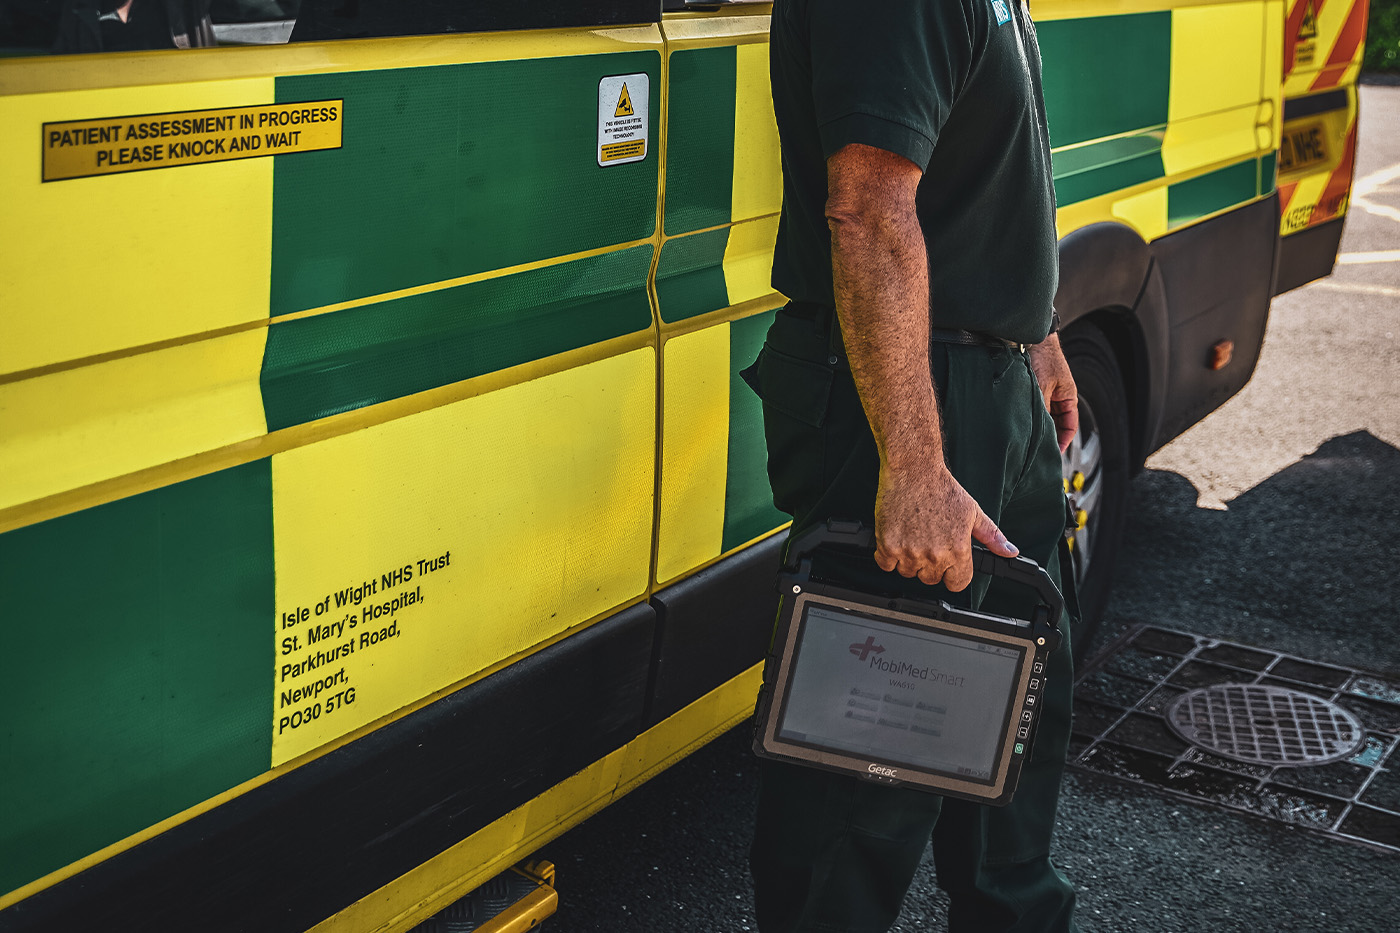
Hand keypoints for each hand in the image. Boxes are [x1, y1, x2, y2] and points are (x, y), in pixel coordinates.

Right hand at [873, 465, 1018, 591]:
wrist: (913, 470)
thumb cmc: (941, 488)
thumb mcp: (973, 512)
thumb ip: (992, 536)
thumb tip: (1010, 551)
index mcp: (957, 550)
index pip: (957, 583)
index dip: (953, 574)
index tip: (948, 564)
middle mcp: (934, 555)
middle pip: (930, 579)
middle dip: (930, 566)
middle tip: (928, 543)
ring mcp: (909, 552)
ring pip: (908, 573)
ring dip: (908, 561)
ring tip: (912, 537)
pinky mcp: (888, 546)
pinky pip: (885, 565)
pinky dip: (888, 556)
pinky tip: (897, 538)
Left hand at [1029, 333, 1078, 452]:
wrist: (1028, 336)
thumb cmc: (1043, 356)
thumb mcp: (1043, 388)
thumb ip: (1042, 409)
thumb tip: (1039, 431)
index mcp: (1068, 397)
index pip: (1070, 426)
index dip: (1063, 441)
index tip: (1053, 453)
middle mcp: (1057, 396)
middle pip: (1055, 424)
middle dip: (1047, 436)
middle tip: (1035, 449)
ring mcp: (1044, 393)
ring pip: (1042, 417)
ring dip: (1035, 425)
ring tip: (1025, 437)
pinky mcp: (1031, 389)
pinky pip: (1031, 408)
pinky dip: (1026, 415)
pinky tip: (1017, 422)